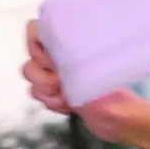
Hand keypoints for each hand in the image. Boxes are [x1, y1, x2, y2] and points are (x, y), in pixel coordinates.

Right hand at [20, 20, 149, 148]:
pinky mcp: (57, 93)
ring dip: (49, 94)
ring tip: (68, 98)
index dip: (36, 49)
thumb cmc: (112, 87)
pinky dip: (53, 104)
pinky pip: (40, 97)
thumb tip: (49, 49)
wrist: (119, 117)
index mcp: (67, 39)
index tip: (53, 63)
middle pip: (30, 63)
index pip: (34, 30)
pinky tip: (69, 106)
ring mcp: (56, 74)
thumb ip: (68, 50)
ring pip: (33, 84)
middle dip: (43, 79)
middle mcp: (59, 54)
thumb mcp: (90, 64)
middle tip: (62, 84)